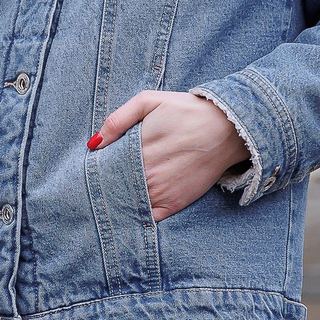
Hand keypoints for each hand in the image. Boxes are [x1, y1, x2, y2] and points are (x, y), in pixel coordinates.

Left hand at [92, 91, 248, 220]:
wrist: (228, 128)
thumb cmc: (187, 111)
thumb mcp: (150, 101)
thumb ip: (119, 119)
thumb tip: (94, 143)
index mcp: (137, 149)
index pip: (104, 167)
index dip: (96, 169)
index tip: (91, 169)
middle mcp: (147, 175)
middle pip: (113, 187)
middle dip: (105, 186)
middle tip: (97, 185)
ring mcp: (161, 192)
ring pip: (128, 204)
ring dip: (119, 202)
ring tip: (112, 198)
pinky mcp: (175, 204)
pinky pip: (148, 218)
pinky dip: (138, 216)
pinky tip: (133, 210)